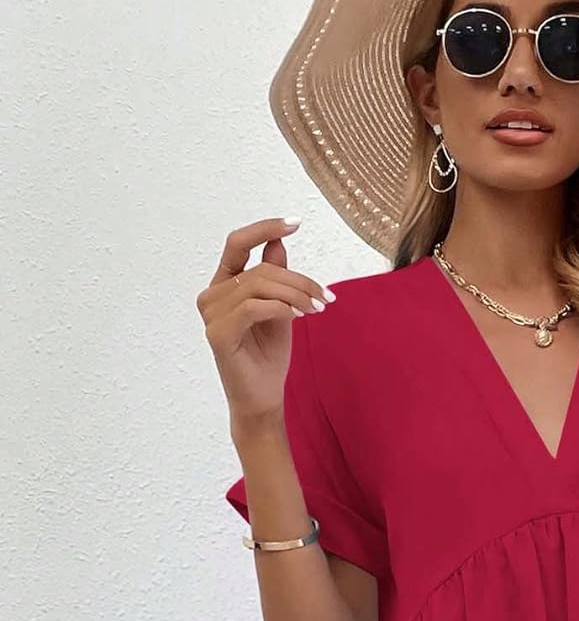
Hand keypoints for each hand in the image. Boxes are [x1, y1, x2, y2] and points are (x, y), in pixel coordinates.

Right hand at [195, 217, 334, 429]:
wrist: (263, 398)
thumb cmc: (268, 357)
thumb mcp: (280, 308)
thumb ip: (276, 277)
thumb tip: (278, 242)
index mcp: (224, 286)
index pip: (238, 243)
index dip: (264, 228)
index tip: (296, 222)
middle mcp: (212, 296)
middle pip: (259, 268)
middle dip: (299, 280)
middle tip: (325, 297)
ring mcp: (211, 315)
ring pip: (259, 285)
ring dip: (295, 294)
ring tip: (317, 309)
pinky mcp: (218, 334)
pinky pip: (254, 307)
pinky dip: (281, 308)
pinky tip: (299, 317)